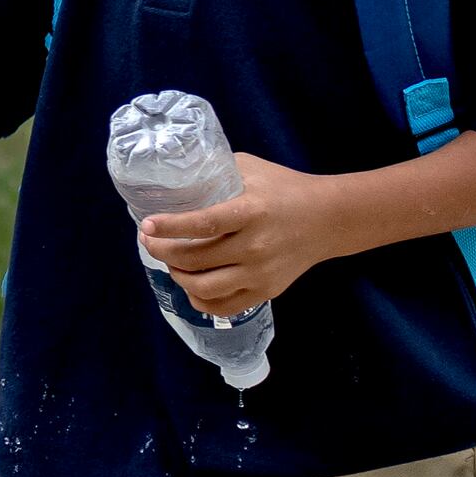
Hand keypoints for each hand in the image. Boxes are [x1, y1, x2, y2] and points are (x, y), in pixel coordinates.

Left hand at [134, 154, 347, 319]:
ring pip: (205, 288)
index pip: (203, 224)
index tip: (145, 225)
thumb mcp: (253, 169)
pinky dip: (200, 300)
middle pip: (196, 259)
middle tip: (148, 241)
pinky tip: (190, 286)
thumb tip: (181, 173)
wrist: (330, 219)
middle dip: (162, 252)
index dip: (169, 227)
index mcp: (251, 212)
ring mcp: (261, 274)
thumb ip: (218, 171)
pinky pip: (224, 307)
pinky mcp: (267, 291)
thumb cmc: (287, 189)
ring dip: (178, 277)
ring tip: (170, 263)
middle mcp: (255, 246)